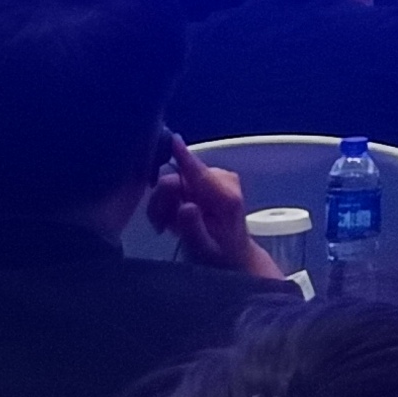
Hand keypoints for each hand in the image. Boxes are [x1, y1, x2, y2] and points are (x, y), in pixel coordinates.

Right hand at [148, 138, 280, 277]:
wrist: (234, 257)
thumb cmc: (222, 257)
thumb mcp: (205, 250)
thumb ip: (193, 228)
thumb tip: (185, 206)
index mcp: (225, 196)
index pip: (198, 171)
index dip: (182, 156)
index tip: (172, 140)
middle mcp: (221, 181)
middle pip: (176, 178)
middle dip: (163, 201)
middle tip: (163, 224)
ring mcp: (213, 179)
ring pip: (172, 181)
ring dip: (164, 205)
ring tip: (169, 226)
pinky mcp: (206, 180)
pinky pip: (177, 184)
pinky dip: (169, 203)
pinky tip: (173, 220)